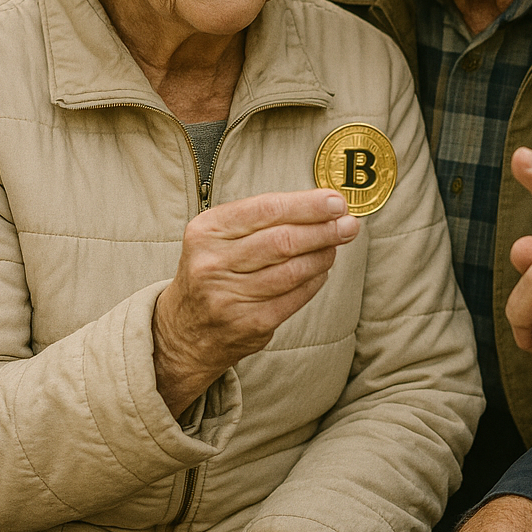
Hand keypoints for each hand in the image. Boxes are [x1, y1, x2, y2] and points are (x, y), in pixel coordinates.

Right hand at [154, 189, 359, 414]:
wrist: (182, 330)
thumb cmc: (212, 271)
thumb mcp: (218, 237)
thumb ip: (262, 219)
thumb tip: (321, 206)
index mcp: (206, 231)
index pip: (266, 209)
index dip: (306, 205)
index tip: (336, 202)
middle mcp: (213, 263)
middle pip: (283, 240)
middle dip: (324, 230)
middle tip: (349, 223)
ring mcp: (230, 296)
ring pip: (292, 270)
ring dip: (323, 254)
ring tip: (338, 244)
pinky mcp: (249, 324)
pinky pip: (294, 297)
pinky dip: (315, 281)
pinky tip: (322, 270)